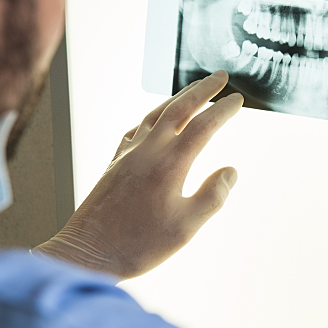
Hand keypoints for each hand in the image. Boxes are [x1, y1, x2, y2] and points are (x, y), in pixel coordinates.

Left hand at [34, 71, 243, 278]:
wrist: (89, 252)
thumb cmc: (139, 244)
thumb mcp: (186, 227)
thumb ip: (212, 196)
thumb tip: (230, 171)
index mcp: (170, 163)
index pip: (203, 126)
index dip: (223, 111)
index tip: (237, 100)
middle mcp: (148, 150)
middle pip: (179, 108)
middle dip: (202, 89)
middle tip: (220, 76)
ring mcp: (128, 154)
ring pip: (156, 114)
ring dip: (178, 97)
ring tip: (194, 89)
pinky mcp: (114, 162)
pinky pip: (136, 128)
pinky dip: (152, 117)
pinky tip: (156, 120)